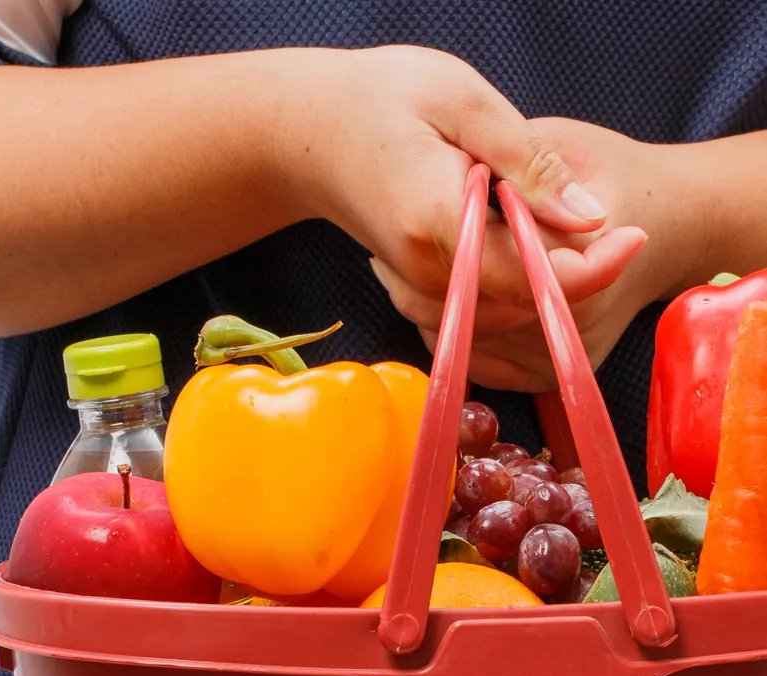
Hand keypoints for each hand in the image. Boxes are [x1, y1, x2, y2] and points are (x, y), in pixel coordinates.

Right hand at [285, 49, 646, 383]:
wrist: (301, 133)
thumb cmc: (378, 100)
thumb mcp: (464, 102)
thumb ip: (529, 162)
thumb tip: (591, 216)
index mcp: (437, 221)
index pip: (528, 273)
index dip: (590, 267)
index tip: (634, 235)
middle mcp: (423, 270)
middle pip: (520, 304)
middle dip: (576, 277)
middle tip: (616, 230)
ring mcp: (415, 285)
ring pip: (501, 316)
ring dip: (548, 287)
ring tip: (569, 232)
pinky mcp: (415, 287)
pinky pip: (477, 310)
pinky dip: (516, 290)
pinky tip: (528, 247)